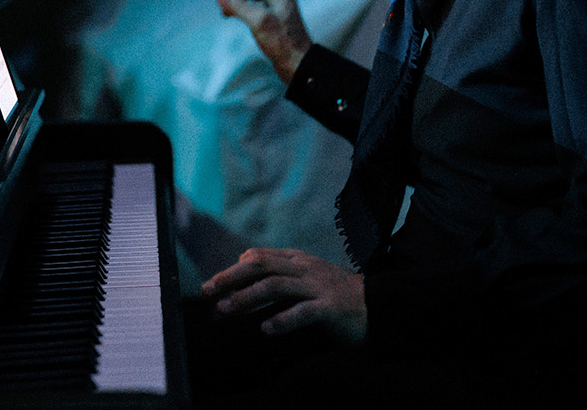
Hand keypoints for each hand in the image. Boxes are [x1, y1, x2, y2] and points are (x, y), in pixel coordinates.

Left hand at [202, 247, 366, 342]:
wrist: (378, 306)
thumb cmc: (334, 296)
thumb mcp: (304, 278)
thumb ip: (275, 274)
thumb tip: (239, 269)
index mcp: (297, 261)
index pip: (259, 257)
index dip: (232, 270)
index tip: (212, 285)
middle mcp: (305, 269)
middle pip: (261, 266)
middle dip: (231, 277)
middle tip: (208, 291)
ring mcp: (318, 287)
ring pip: (276, 286)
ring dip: (247, 298)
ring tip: (226, 310)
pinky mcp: (331, 308)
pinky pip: (304, 312)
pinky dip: (283, 320)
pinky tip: (266, 329)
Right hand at [215, 0, 313, 82]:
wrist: (298, 63)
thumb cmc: (281, 43)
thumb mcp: (259, 22)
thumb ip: (240, 8)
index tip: (221, 4)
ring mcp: (280, 9)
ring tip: (226, 4)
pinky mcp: (278, 21)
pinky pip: (259, 7)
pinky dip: (246, 7)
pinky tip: (240, 14)